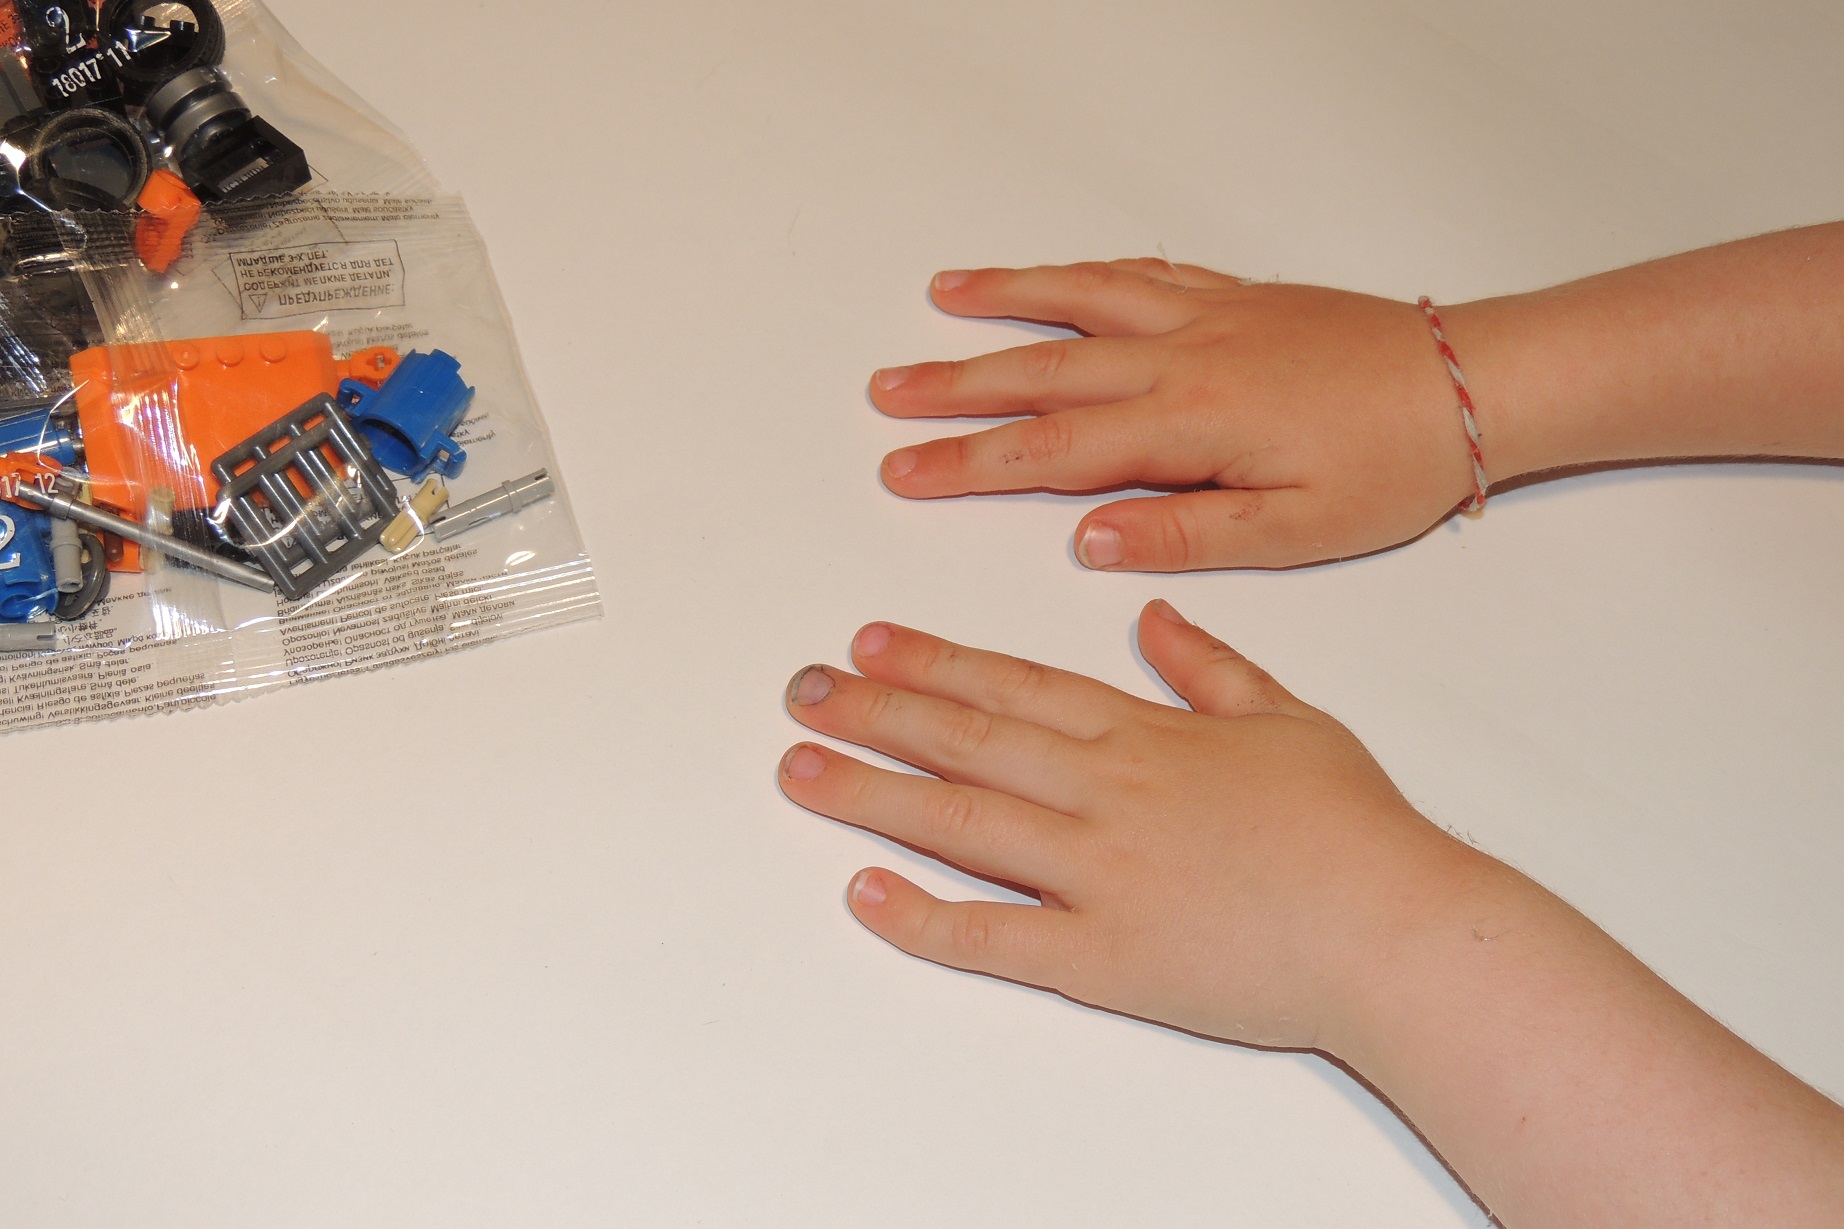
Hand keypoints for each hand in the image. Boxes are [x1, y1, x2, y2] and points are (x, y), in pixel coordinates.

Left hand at [778, 600, 1480, 1049]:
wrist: (1396, 930)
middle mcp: (1105, 793)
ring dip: (870, 792)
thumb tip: (1156, 615)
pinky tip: (863, 891)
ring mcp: (1096, 875)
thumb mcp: (1289, 718)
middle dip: (875, 711)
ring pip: (959, 822)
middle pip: (965, 741)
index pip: (1013, 685)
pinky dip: (923, 916)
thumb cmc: (1354, 828)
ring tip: (800, 769)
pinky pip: (994, 935)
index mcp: (1145, 735)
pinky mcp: (1102, 957)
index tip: (870, 642)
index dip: (934, 660)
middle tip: (803, 691)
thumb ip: (1211, 665)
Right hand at [870, 260, 1482, 570]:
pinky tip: (1053, 277)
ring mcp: (1206, 318)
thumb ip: (1185, 534)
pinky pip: (1139, 274)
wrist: (1473, 385)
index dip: (968, 462)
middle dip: (957, 384)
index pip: (1053, 450)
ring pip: (1083, 303)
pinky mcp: (1235, 298)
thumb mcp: (1295, 532)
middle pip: (1045, 371)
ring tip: (942, 298)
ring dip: (1007, 301)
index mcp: (1190, 426)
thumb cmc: (1392, 467)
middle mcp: (1183, 358)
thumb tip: (1086, 539)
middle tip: (887, 392)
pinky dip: (1084, 274)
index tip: (903, 469)